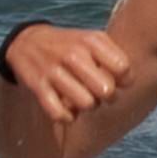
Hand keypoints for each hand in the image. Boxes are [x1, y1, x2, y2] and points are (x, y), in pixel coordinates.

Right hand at [3, 23, 134, 124]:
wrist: (29, 42)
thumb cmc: (72, 46)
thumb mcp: (94, 41)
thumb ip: (116, 57)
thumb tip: (127, 83)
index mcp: (91, 41)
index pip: (123, 69)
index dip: (126, 80)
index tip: (118, 80)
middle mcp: (73, 54)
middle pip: (107, 90)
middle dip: (109, 97)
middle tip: (102, 93)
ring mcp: (54, 70)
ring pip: (87, 104)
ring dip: (88, 106)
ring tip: (84, 98)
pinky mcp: (37, 86)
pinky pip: (60, 114)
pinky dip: (67, 117)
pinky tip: (68, 109)